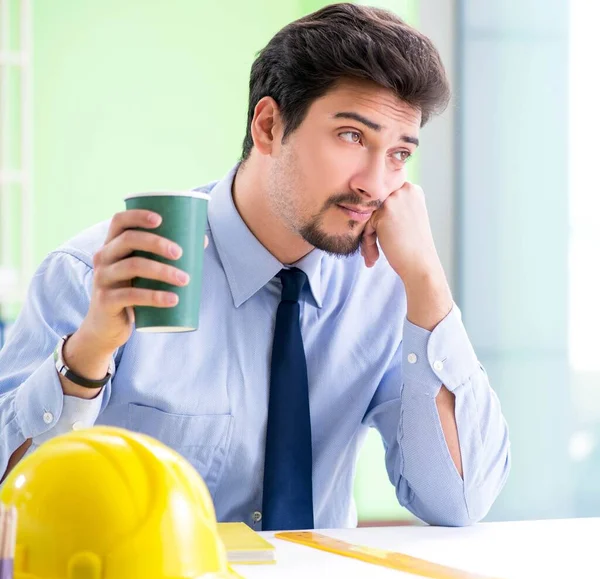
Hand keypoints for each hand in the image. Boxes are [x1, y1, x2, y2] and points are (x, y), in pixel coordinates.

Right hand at [80, 210, 207, 354]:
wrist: (106, 327)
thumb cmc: (131, 292)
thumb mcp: (143, 272)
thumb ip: (165, 256)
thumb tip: (202, 240)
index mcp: (112, 245)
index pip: (119, 221)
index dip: (138, 216)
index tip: (161, 219)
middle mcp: (103, 258)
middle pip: (128, 240)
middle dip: (157, 243)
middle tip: (180, 253)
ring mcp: (102, 279)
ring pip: (133, 266)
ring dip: (163, 271)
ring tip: (185, 279)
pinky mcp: (106, 301)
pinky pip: (131, 296)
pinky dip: (155, 297)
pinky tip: (174, 299)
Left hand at [360, 181, 451, 329]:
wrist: (420, 265)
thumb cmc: (413, 247)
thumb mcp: (408, 219)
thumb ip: (393, 208)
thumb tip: (363, 205)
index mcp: (413, 190)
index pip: (382, 199)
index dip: (378, 219)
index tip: (379, 237)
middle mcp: (405, 189)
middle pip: (374, 206)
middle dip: (371, 228)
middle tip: (372, 251)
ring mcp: (395, 199)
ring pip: (368, 215)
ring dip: (367, 237)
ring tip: (372, 256)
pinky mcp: (384, 212)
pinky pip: (365, 224)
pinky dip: (367, 242)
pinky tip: (374, 257)